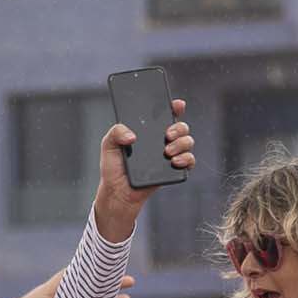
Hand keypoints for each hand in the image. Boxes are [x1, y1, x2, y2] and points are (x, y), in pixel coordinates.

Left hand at [89, 112, 182, 239]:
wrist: (118, 193)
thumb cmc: (114, 168)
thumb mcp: (108, 145)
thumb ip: (116, 132)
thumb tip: (132, 135)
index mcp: (148, 131)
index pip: (164, 114)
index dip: (174, 107)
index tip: (176, 105)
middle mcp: (161, 141)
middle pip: (180, 127)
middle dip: (178, 127)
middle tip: (167, 134)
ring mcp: (169, 154)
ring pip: (187, 141)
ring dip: (182, 143)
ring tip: (167, 151)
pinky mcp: (174, 170)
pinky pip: (189, 161)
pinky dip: (186, 159)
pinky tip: (174, 161)